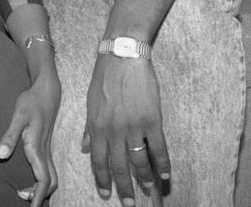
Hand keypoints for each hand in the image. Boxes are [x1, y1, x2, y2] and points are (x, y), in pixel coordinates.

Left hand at [0, 71, 60, 206]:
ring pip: (50, 176)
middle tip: (26, 203)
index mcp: (38, 148)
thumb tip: (0, 156)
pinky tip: (31, 178)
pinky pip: (48, 168)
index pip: (43, 180)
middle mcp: (45, 151)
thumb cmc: (31, 102)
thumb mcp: (18, 116)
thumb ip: (9, 136)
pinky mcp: (45, 145)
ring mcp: (47, 149)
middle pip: (50, 182)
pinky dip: (43, 179)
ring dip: (42, 188)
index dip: (39, 197)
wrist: (46, 90)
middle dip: (41, 196)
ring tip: (25, 194)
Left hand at [82, 56, 169, 205]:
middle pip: (119, 166)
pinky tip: (165, 176)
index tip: (105, 194)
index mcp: (96, 127)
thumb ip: (89, 129)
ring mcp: (133, 127)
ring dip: (144, 179)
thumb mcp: (90, 103)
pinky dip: (162, 164)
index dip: (102, 179)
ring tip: (149, 191)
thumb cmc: (104, 78)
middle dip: (124, 187)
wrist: (122, 58)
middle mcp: (113, 131)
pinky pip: (158, 148)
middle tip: (129, 203)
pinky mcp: (152, 120)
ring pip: (139, 161)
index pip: (98, 161)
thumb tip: (86, 149)